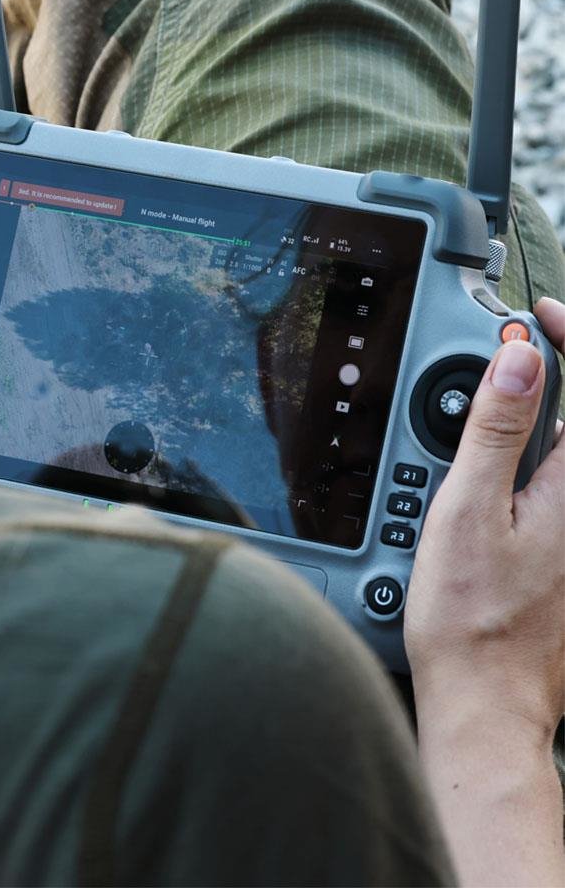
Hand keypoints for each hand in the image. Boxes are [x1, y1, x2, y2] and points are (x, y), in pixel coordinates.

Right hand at [405, 297, 563, 735]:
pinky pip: (551, 482)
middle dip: (542, 378)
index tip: (535, 320)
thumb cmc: (472, 623)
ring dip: (528, 418)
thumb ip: (496, 430)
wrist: (485, 703)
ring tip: (472, 430)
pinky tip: (481, 478)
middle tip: (493, 366)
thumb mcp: (468, 510)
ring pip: (560, 449)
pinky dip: (526, 455)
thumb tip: (519, 360)